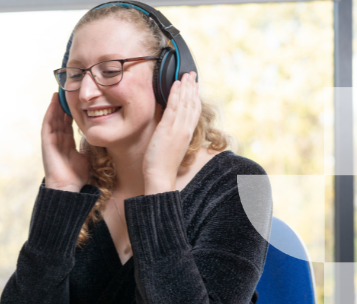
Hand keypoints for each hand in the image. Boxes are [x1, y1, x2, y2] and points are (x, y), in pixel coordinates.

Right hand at [42, 92, 89, 192]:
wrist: (68, 188)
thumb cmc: (78, 176)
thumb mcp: (88, 156)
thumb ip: (90, 145)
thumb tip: (101, 136)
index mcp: (67, 143)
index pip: (69, 123)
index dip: (72, 111)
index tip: (78, 100)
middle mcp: (58, 140)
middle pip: (60, 118)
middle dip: (63, 104)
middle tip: (68, 90)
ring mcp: (52, 140)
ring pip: (54, 118)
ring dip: (56, 104)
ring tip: (60, 91)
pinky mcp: (47, 142)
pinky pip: (48, 124)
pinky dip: (50, 112)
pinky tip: (54, 102)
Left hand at [143, 72, 199, 194]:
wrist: (161, 177)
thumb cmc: (162, 165)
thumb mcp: (170, 146)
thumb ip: (171, 133)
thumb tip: (167, 121)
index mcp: (187, 134)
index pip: (194, 111)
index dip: (195, 97)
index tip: (195, 86)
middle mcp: (185, 130)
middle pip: (191, 104)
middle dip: (192, 88)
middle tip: (192, 74)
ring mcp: (178, 129)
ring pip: (184, 103)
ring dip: (185, 87)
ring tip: (186, 75)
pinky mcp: (168, 129)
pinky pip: (173, 107)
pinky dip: (175, 94)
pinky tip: (176, 85)